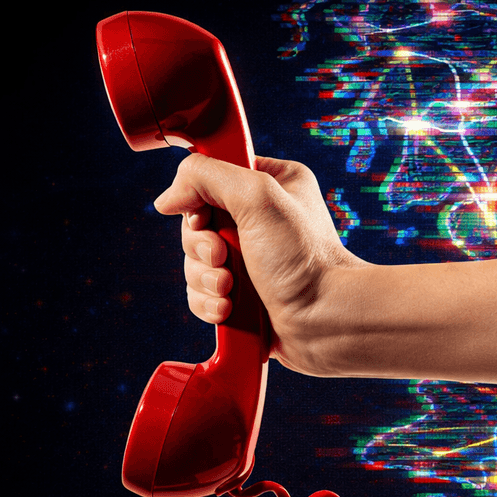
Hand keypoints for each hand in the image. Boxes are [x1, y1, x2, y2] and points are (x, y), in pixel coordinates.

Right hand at [153, 154, 369, 374]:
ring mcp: (252, 261)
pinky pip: (203, 295)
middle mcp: (261, 220)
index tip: (206, 219)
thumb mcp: (258, 196)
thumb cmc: (305, 258)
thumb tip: (167, 199)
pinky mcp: (244, 297)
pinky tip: (228, 309)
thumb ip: (206, 177)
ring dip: (205, 279)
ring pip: (195, 263)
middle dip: (201, 248)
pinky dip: (209, 303)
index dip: (198, 202)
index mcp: (272, 183)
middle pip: (195, 225)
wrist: (328, 320)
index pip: (211, 179)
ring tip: (230, 289)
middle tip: (223, 259)